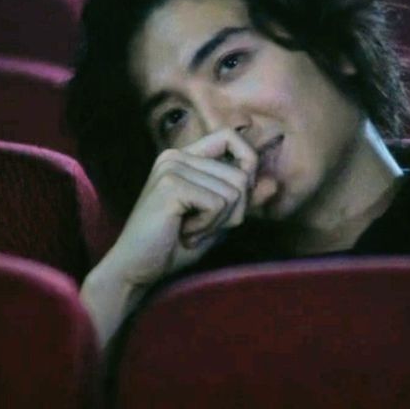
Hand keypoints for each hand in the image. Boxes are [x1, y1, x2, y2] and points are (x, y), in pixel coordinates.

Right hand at [104, 127, 276, 289]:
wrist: (135, 271)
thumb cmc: (173, 247)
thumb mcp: (217, 222)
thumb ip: (242, 201)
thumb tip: (274, 183)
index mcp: (184, 156)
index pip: (231, 137)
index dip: (247, 165)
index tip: (233, 202)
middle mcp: (176, 155)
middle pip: (240, 174)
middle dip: (232, 212)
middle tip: (199, 228)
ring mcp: (172, 167)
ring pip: (234, 191)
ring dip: (218, 222)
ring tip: (189, 231)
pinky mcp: (171, 185)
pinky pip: (219, 204)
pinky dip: (208, 227)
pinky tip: (183, 233)